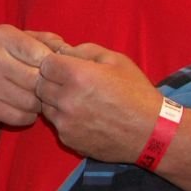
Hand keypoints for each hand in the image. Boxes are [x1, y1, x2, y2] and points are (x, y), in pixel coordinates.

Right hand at [0, 24, 61, 128]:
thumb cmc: (5, 56)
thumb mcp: (23, 40)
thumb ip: (49, 41)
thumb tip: (72, 53)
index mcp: (3, 36)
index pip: (43, 57)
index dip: (52, 68)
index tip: (50, 71)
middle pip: (38, 82)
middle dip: (46, 88)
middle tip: (44, 87)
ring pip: (32, 102)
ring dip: (38, 103)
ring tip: (33, 96)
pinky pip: (21, 117)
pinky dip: (27, 115)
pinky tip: (22, 106)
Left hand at [36, 42, 158, 162]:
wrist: (152, 133)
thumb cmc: (136, 93)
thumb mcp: (116, 60)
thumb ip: (84, 51)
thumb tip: (61, 50)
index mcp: (77, 76)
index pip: (44, 64)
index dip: (54, 64)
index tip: (65, 67)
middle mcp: (66, 100)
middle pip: (39, 85)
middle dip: (51, 81)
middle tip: (70, 84)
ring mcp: (65, 122)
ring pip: (44, 105)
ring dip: (54, 101)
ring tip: (78, 101)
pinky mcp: (68, 139)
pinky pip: (56, 124)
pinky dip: (64, 119)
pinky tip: (84, 117)